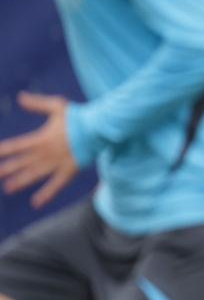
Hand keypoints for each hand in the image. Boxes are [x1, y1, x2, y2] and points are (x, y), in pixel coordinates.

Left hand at [0, 92, 78, 207]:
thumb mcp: (57, 106)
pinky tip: (36, 203)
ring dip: (20, 182)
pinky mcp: (69, 171)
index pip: (15, 146)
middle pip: (21, 163)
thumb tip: (20, 97)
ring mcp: (56, 164)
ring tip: (8, 188)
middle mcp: (45, 153)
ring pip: (34, 175)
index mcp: (40, 138)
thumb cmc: (78, 117)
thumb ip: (37, 104)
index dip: (3, 151)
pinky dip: (46, 194)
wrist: (98, 129)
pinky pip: (55, 185)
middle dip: (7, 169)